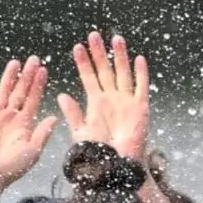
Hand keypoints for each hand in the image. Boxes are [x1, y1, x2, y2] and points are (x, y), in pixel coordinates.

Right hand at [0, 56, 57, 190]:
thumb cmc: (11, 168)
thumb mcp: (32, 152)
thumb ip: (42, 134)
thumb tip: (54, 117)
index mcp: (24, 125)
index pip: (33, 100)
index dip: (38, 85)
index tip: (44, 70)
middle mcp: (9, 119)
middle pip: (19, 92)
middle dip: (26, 76)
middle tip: (34, 59)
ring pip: (2, 92)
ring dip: (9, 78)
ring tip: (15, 62)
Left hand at [57, 32, 150, 160]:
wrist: (116, 167)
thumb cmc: (98, 153)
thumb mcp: (81, 132)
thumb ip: (73, 114)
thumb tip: (61, 96)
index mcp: (96, 103)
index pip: (88, 77)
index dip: (83, 63)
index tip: (77, 47)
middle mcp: (111, 98)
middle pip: (105, 70)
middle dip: (100, 53)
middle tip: (94, 35)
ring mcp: (126, 101)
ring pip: (123, 73)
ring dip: (120, 56)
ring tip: (115, 39)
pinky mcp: (140, 108)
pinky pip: (141, 87)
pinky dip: (141, 74)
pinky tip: (139, 59)